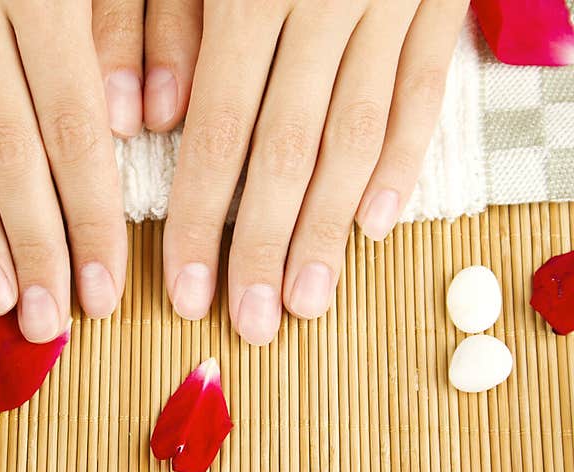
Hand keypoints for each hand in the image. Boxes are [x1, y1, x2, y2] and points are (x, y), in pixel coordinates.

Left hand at [147, 0, 469, 344]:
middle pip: (288, 154)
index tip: (186, 292)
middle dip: (265, 248)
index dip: (199, 222)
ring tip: (307, 300)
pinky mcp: (437, 1)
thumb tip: (150, 120)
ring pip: (356, 139)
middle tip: (252, 323)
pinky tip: (374, 226)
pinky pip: (422, 95)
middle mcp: (324, 6)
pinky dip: (400, 164)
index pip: (217, 134)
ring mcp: (389, 6)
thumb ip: (165, 22)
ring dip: (329, 229)